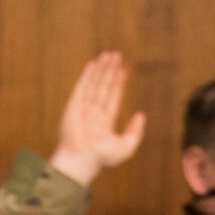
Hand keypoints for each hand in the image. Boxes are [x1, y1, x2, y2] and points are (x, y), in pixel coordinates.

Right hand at [47, 51, 145, 188]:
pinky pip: (82, 87)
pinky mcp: (74, 105)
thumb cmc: (102, 158)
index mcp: (103, 123)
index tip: (123, 71)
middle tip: (116, 56)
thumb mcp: (126, 147)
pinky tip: (93, 64)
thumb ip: (135, 131)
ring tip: (108, 55)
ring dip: (101, 69)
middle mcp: (92, 114)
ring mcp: (82, 109)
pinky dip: (87, 75)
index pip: (112, 98)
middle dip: (110, 72)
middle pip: (103, 87)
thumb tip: (141, 115)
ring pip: (94, 84)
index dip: (118, 84)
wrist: (81, 160)